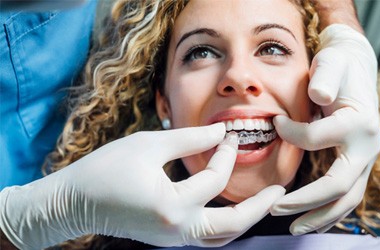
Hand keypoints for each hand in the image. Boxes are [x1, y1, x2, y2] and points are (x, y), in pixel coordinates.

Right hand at [0, 123, 284, 248]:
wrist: (73, 202)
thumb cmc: (105, 169)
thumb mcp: (149, 144)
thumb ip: (189, 139)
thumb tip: (219, 131)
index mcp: (173, 205)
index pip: (214, 178)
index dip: (224, 152)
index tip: (228, 133)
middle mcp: (177, 230)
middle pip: (232, 225)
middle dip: (259, 207)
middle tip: (279, 191)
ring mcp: (173, 239)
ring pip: (220, 237)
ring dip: (244, 219)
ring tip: (262, 202)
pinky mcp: (168, 238)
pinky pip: (205, 235)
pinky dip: (223, 222)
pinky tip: (230, 205)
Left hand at [270, 24, 379, 234]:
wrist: (355, 67)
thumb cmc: (338, 66)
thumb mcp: (331, 63)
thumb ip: (326, 78)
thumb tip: (319, 97)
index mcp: (358, 123)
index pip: (316, 140)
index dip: (290, 134)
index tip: (274, 123)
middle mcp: (367, 146)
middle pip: (338, 186)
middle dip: (305, 202)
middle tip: (274, 209)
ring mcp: (364, 158)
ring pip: (346, 199)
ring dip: (319, 216)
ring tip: (294, 228)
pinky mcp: (356, 163)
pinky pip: (345, 194)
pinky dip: (328, 210)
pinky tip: (309, 218)